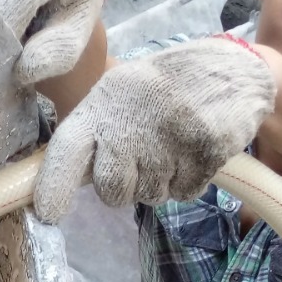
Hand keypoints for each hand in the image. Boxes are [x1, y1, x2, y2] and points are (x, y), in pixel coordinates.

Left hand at [33, 35, 276, 222]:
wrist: (233, 68)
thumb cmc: (163, 89)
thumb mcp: (120, 95)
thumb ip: (94, 135)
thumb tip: (61, 183)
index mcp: (103, 103)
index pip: (68, 147)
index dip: (54, 184)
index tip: (48, 213)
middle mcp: (132, 121)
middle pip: (112, 192)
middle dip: (124, 190)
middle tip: (141, 163)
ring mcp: (169, 137)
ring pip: (150, 197)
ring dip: (160, 183)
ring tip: (171, 147)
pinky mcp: (205, 151)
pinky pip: (184, 193)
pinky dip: (189, 182)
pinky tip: (194, 152)